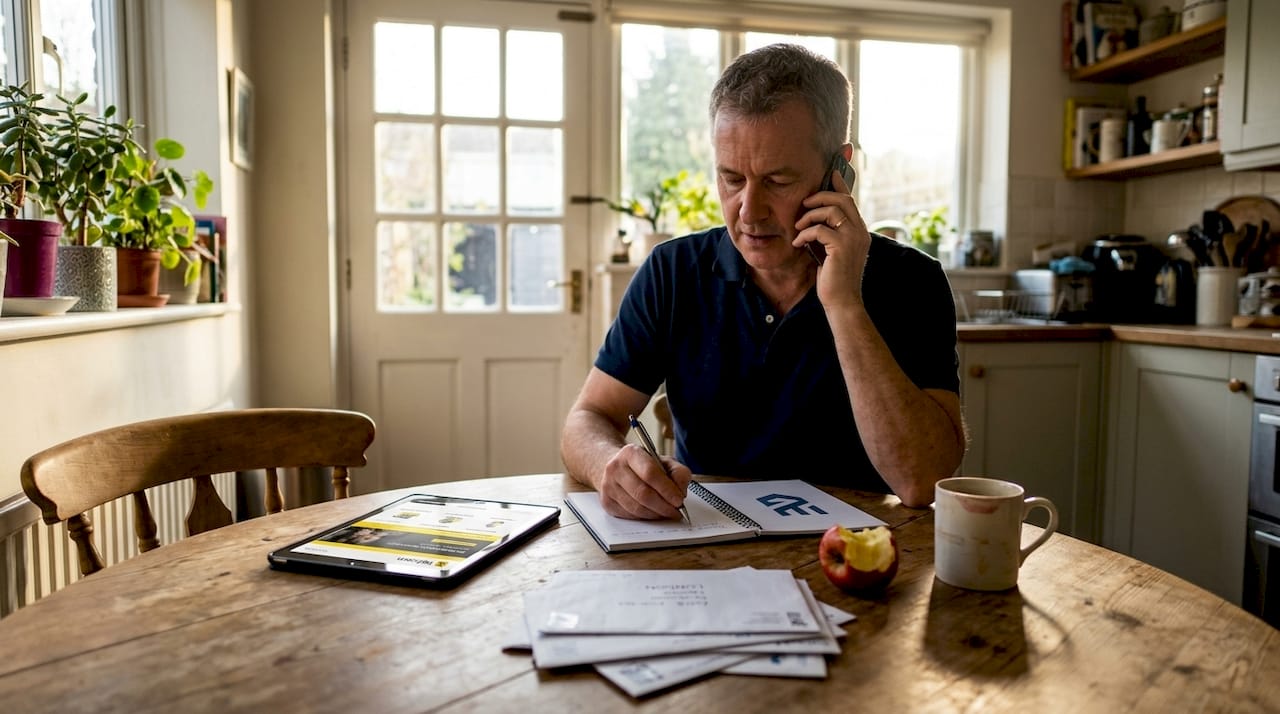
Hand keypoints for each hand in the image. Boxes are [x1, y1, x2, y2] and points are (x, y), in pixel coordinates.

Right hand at [597, 444, 692, 519]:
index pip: (650, 473)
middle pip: (642, 493)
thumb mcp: (663, 461)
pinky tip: (653, 513)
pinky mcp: (606, 502)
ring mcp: (608, 486)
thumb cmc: (643, 465)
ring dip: (655, 514)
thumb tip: (680, 492)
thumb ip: (678, 472)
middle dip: (663, 506)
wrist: (616, 467)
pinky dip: (645, 517)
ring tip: (667, 513)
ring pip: (636, 508)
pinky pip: (629, 515)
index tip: (679, 500)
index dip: (667, 489)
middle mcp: (615, 468)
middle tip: (676, 511)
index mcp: (630, 453)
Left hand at [793, 168, 870, 310]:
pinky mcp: (842, 247)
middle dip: (820, 196)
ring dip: (809, 216)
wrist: (842, 302)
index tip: (829, 172)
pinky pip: (820, 229)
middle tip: (804, 203)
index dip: (839, 184)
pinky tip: (797, 243)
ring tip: (797, 227)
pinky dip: (805, 234)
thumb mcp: (831, 251)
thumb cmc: (834, 279)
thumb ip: (829, 233)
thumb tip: (814, 218)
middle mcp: (860, 231)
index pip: (850, 200)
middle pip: (842, 199)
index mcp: (860, 231)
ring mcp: (854, 238)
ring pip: (831, 210)